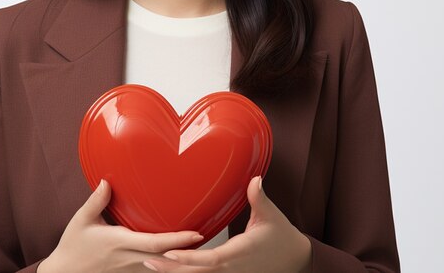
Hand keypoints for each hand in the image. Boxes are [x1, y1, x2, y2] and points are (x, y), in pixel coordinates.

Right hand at [37, 179, 204, 272]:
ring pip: (160, 265)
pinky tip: (177, 257)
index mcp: (120, 242)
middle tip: (207, 238)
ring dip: (179, 258)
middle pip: (165, 256)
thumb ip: (96, 200)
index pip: (156, 243)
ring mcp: (130, 268)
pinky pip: (152, 268)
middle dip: (187, 250)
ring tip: (199, 247)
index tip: (196, 232)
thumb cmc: (73, 246)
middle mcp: (129, 258)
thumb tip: (107, 180)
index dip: (178, 239)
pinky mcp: (128, 272)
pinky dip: (167, 263)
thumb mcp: (82, 220)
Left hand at [142, 176, 311, 272]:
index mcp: (241, 253)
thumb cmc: (282, 237)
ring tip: (151, 264)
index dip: (189, 257)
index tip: (169, 250)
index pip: (211, 259)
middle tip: (148, 259)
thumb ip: (259, 198)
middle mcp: (234, 268)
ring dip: (176, 272)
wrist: (296, 259)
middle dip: (172, 268)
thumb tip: (254, 179)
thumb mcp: (271, 216)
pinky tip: (172, 267)